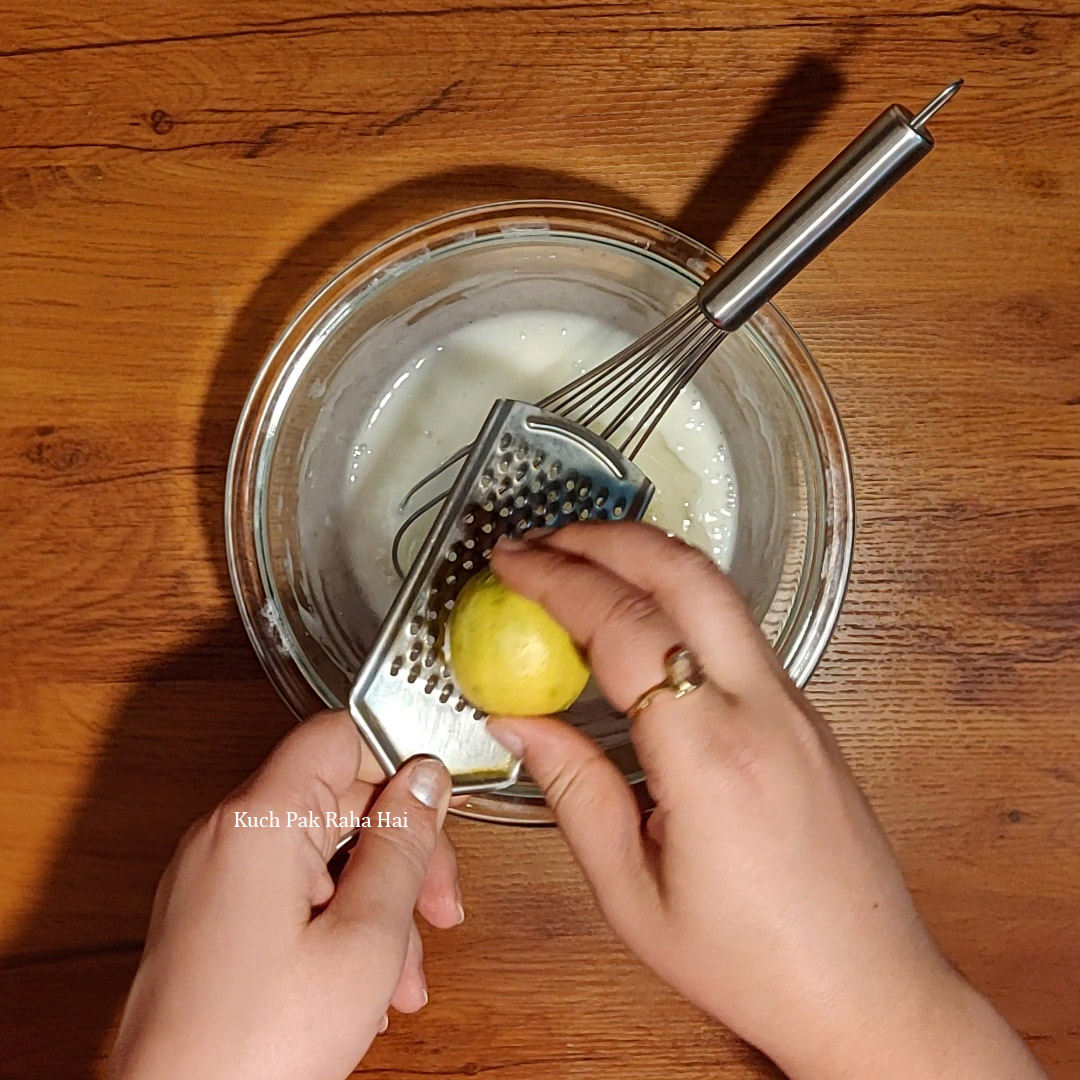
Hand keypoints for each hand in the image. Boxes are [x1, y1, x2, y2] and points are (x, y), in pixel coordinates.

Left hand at [109, 711, 460, 1079]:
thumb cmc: (253, 1051)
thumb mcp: (365, 940)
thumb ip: (401, 847)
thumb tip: (424, 781)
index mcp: (256, 822)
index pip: (338, 736)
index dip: (397, 762)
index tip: (437, 808)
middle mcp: (224, 838)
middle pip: (337, 799)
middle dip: (400, 852)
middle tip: (438, 906)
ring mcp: (212, 880)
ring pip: (321, 854)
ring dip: (376, 900)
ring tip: (403, 974)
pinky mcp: (210, 920)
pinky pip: (290, 892)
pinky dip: (337, 922)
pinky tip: (366, 983)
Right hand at [488, 523, 1045, 1079]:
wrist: (866, 989)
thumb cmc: (751, 961)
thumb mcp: (632, 893)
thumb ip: (571, 791)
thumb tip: (515, 722)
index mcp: (712, 755)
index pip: (624, 626)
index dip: (557, 579)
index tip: (510, 561)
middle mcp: (763, 708)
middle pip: (687, 573)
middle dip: (606, 536)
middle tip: (542, 536)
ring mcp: (793, 703)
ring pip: (718, 590)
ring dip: (645, 557)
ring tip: (580, 559)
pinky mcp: (804, 712)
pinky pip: (734, 627)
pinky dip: (677, 596)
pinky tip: (637, 615)